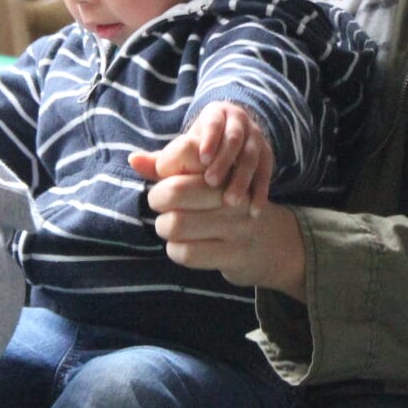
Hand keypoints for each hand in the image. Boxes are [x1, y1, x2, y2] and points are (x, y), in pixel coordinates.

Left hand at [128, 102, 272, 208]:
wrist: (238, 138)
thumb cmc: (202, 150)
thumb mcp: (184, 150)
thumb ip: (161, 160)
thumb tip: (133, 161)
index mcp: (215, 115)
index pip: (213, 121)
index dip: (208, 138)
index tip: (201, 159)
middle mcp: (238, 124)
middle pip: (234, 139)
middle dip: (224, 161)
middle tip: (211, 183)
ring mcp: (256, 140)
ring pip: (252, 156)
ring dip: (242, 179)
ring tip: (231, 202)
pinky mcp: (268, 157)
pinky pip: (267, 172)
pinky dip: (260, 190)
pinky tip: (253, 209)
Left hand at [135, 168, 307, 299]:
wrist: (275, 242)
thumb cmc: (227, 205)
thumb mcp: (206, 180)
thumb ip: (169, 167)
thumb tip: (133, 160)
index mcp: (228, 167)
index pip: (184, 153)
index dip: (163, 169)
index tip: (165, 180)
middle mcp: (234, 194)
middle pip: (174, 191)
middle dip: (157, 199)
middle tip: (161, 205)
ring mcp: (237, 226)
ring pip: (176, 224)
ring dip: (164, 226)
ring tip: (170, 225)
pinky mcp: (235, 255)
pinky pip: (187, 252)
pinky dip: (174, 249)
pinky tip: (181, 244)